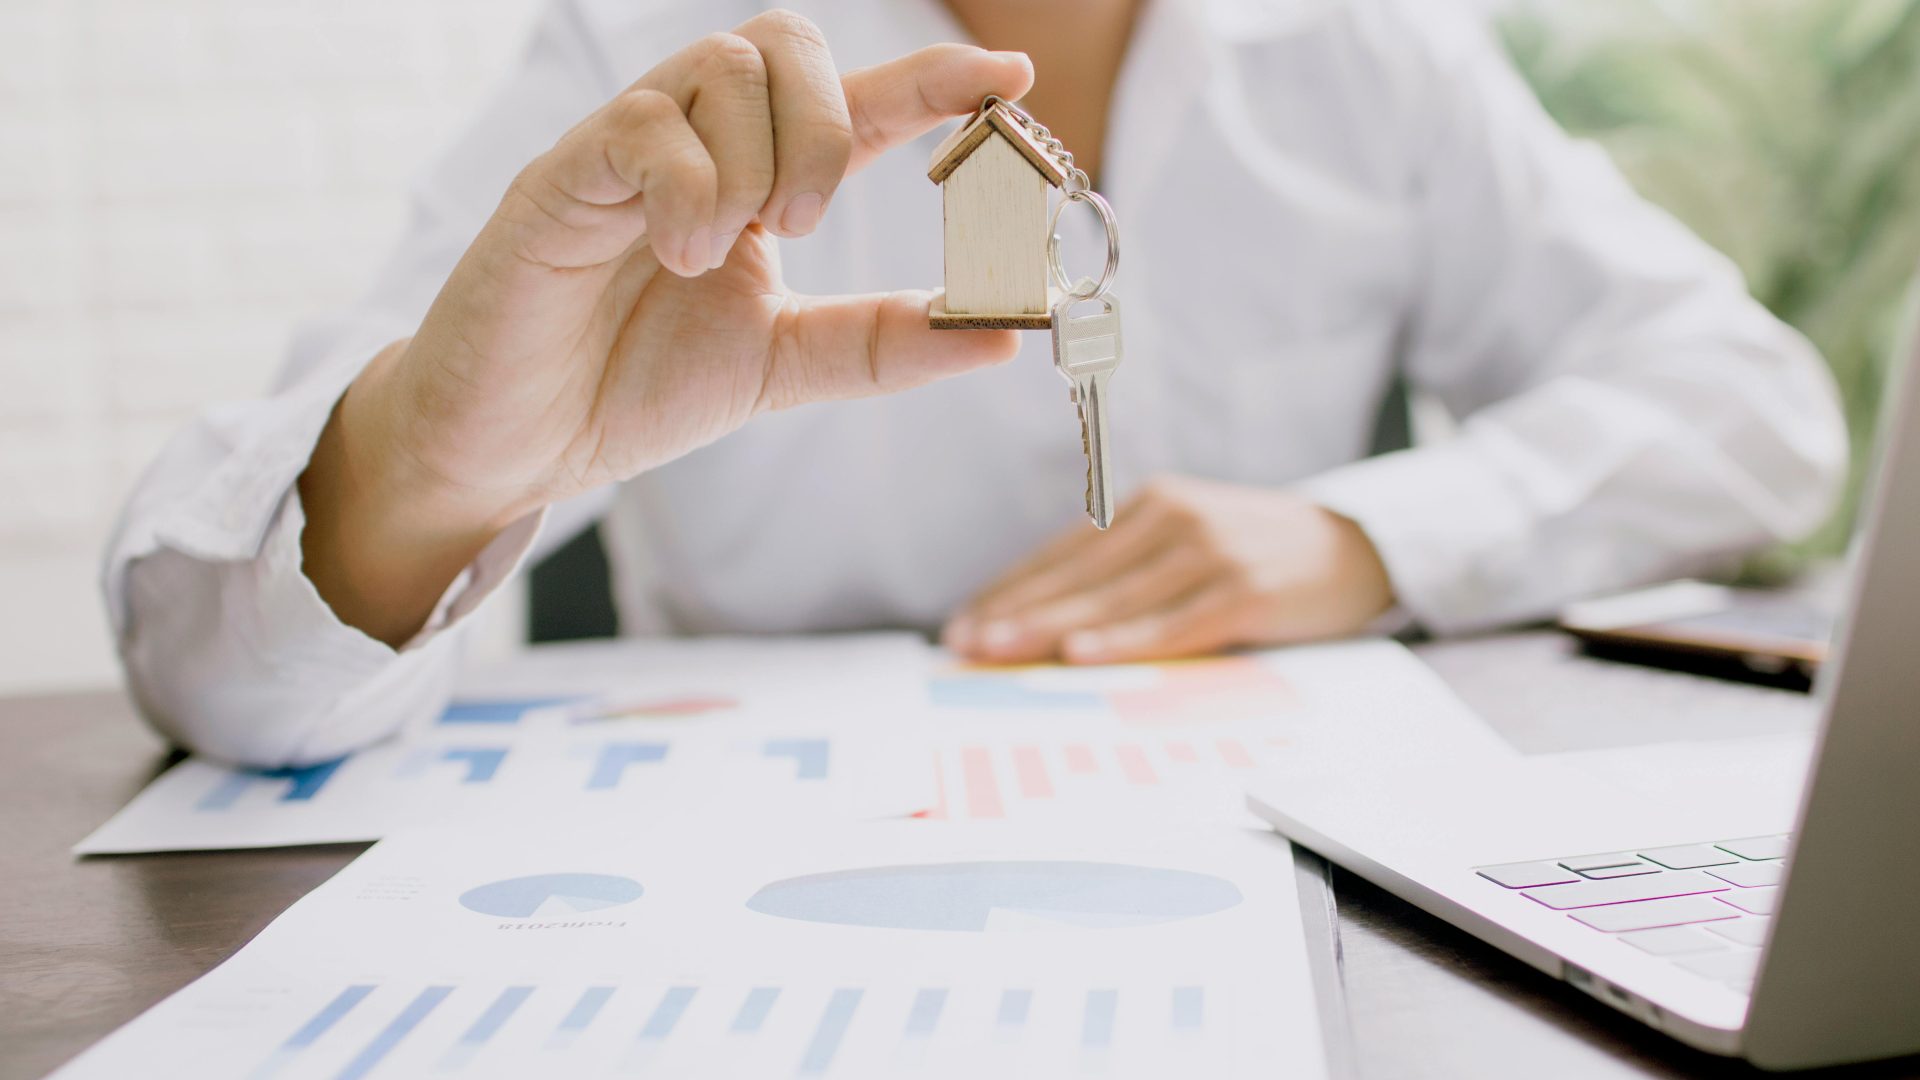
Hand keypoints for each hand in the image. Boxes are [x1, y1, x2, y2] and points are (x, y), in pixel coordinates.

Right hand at [300, 14, 1033, 642]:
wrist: (514, 445)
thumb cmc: (632, 388)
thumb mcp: (785, 366)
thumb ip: (883, 344)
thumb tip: (1002, 333)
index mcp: (754, 181)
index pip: (854, 103)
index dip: (931, 80)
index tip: (1011, 75)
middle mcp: (695, 144)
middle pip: (786, 44)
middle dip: (829, 126)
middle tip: (803, 227)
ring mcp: (627, 149)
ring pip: (724, 67)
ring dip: (757, 162)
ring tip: (722, 254)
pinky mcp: (562, 175)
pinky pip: (645, 127)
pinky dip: (688, 189)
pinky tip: (678, 256)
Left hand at [943, 476, 1394, 663]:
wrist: (1357, 548)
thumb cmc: (1258, 556)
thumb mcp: (1190, 545)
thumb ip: (1130, 573)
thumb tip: (1050, 626)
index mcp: (1151, 505)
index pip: (1064, 553)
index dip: (1009, 590)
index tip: (960, 624)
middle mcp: (1174, 518)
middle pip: (1078, 575)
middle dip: (1013, 612)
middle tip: (962, 644)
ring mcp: (1211, 551)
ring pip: (1114, 598)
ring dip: (1050, 629)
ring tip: (999, 652)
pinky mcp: (1245, 589)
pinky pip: (1173, 623)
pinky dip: (1124, 641)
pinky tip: (1082, 655)